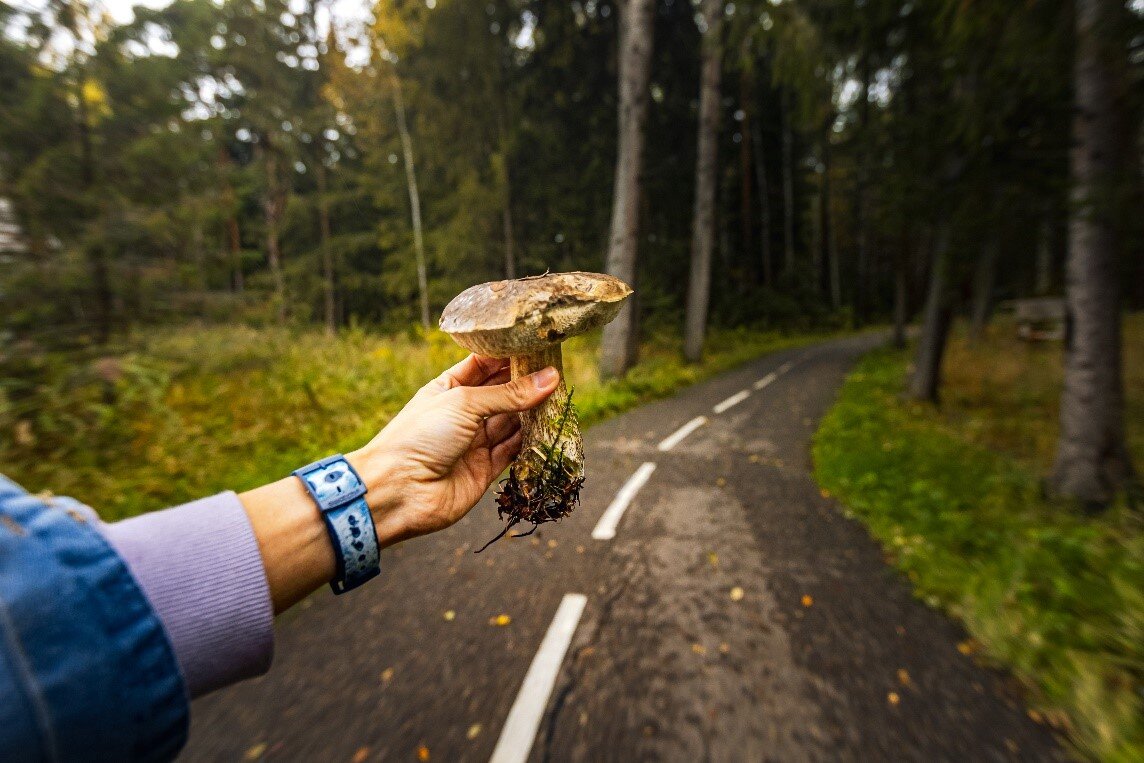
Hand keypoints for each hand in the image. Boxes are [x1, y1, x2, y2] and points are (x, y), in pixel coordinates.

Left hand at [349, 354, 558, 545]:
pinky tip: (548, 428)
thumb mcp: (464, 403)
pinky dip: (530, 441)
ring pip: (511, 422)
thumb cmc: (420, 436)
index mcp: (448, 388)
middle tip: (557, 372)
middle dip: (527, 383)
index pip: (484, 365)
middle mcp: (462, 414)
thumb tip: (550, 378)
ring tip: (560, 398)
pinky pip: (513, 451)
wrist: (398, 490)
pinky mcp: (484, 469)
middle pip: (502, 393)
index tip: (539, 346)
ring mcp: (473, 442)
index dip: (510, 356)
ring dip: (533, 412)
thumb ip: (509, 394)